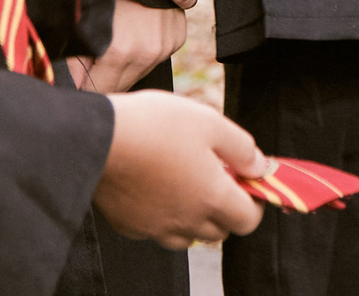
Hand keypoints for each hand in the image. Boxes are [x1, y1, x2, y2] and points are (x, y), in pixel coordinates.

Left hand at [68, 0, 188, 93]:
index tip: (80, 79)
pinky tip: (136, 31)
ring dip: (127, 65)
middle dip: (106, 77)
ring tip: (118, 38)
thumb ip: (73, 63)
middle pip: (121, 86)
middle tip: (96, 55)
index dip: (86, 86)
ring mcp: (165, 46)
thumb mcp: (81, 25)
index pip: (99, 92)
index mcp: (118, 53)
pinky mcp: (177, 38)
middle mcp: (146, 53)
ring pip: (140, 72)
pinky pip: (157, 56)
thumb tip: (73, 89)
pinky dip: (145, 50)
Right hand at [94, 90, 266, 248]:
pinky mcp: (130, 226)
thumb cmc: (154, 125)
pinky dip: (162, 216)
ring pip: (188, 236)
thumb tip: (261, 166)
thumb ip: (242, 148)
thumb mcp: (209, 122)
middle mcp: (186, 220)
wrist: (97, 138)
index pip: (249, 220)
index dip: (253, 202)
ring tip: (183, 182)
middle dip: (224, 208)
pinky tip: (154, 188)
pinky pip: (155, 231)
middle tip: (214, 176)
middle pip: (219, 231)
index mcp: (212, 197)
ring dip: (194, 217)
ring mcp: (156, 227)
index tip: (246, 182)